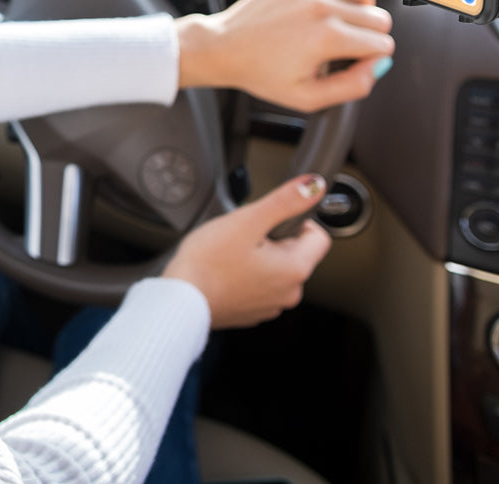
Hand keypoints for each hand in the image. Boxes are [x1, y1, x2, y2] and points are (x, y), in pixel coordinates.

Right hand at [161, 174, 331, 328]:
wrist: (179, 300)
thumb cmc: (207, 264)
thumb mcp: (248, 221)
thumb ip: (284, 201)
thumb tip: (314, 185)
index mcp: (295, 270)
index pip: (318, 236)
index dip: (293, 221)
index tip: (267, 223)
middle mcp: (289, 293)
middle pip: (294, 252)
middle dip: (272, 240)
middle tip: (242, 238)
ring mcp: (270, 306)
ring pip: (275, 269)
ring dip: (259, 259)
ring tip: (230, 256)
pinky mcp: (251, 313)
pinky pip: (258, 287)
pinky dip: (245, 277)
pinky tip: (224, 272)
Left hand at [174, 0, 393, 112]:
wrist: (223, 49)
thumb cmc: (261, 73)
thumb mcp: (307, 97)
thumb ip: (351, 86)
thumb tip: (378, 66)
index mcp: (328, 38)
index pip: (382, 44)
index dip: (373, 59)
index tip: (353, 63)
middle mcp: (321, 7)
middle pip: (378, 17)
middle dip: (370, 35)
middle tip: (345, 48)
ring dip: (362, 5)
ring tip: (344, 19)